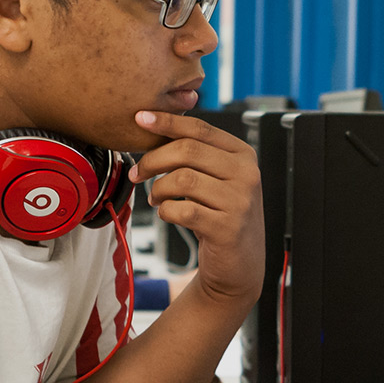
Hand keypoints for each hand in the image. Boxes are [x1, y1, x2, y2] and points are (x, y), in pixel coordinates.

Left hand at [129, 111, 263, 303]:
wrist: (240, 264)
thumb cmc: (222, 215)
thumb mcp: (220, 179)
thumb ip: (200, 154)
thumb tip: (156, 127)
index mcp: (243, 155)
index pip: (200, 129)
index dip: (167, 121)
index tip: (141, 118)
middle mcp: (246, 174)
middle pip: (188, 150)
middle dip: (153, 159)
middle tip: (137, 172)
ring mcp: (239, 202)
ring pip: (181, 179)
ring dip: (158, 189)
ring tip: (155, 197)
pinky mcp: (226, 228)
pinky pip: (182, 210)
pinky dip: (165, 211)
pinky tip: (167, 213)